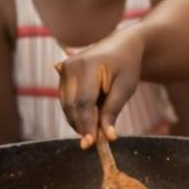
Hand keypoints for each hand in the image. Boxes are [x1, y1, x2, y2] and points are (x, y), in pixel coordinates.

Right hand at [55, 30, 145, 148]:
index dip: (87, 124)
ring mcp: (64, 68)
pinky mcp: (62, 73)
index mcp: (88, 65)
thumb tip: (107, 137)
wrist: (122, 45)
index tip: (91, 144)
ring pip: (66, 105)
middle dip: (81, 126)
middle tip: (92, 143)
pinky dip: (75, 112)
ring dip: (77, 120)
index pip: (84, 102)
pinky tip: (88, 117)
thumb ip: (113, 111)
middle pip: (72, 105)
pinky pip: (65, 100)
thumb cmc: (127, 66)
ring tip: (94, 129)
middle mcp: (71, 65)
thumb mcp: (125, 88)